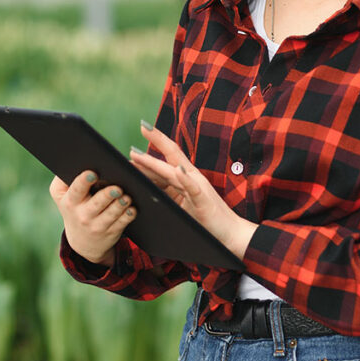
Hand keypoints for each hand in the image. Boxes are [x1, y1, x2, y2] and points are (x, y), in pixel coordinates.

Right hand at [49, 170, 135, 266]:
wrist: (81, 240)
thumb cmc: (73, 207)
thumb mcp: (60, 195)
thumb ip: (62, 178)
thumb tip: (73, 160)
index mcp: (70, 202)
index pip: (76, 190)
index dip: (84, 181)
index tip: (92, 173)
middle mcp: (83, 215)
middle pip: (97, 203)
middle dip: (107, 195)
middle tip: (117, 188)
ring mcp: (97, 225)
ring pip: (111, 214)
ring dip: (120, 205)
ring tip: (127, 197)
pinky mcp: (111, 232)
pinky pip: (121, 224)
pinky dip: (128, 216)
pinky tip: (132, 209)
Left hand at [130, 121, 256, 259]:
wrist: (230, 233)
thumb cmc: (206, 219)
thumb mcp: (182, 204)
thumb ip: (167, 193)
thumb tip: (145, 186)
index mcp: (187, 177)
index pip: (169, 155)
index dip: (156, 140)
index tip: (143, 127)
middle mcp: (192, 177)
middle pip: (169, 158)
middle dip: (149, 150)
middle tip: (129, 145)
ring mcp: (198, 187)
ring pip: (173, 171)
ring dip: (154, 163)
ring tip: (138, 156)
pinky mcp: (203, 200)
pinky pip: (193, 188)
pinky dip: (185, 178)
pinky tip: (177, 170)